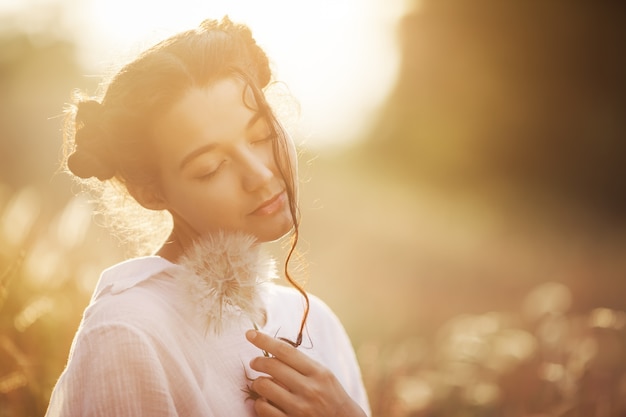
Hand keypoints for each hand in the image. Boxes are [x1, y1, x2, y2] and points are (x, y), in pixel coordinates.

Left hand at [246, 330, 366, 416]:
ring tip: (261, 384)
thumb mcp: (323, 375)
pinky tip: (264, 401)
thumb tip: (273, 349)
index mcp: (318, 373)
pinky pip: (263, 409)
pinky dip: (259, 403)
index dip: (265, 340)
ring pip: (264, 386)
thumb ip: (301, 364)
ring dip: (257, 383)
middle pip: (272, 366)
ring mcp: (300, 408)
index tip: (250, 334)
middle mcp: (310, 389)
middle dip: (257, 361)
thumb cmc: (331, 396)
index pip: (286, 351)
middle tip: (254, 362)